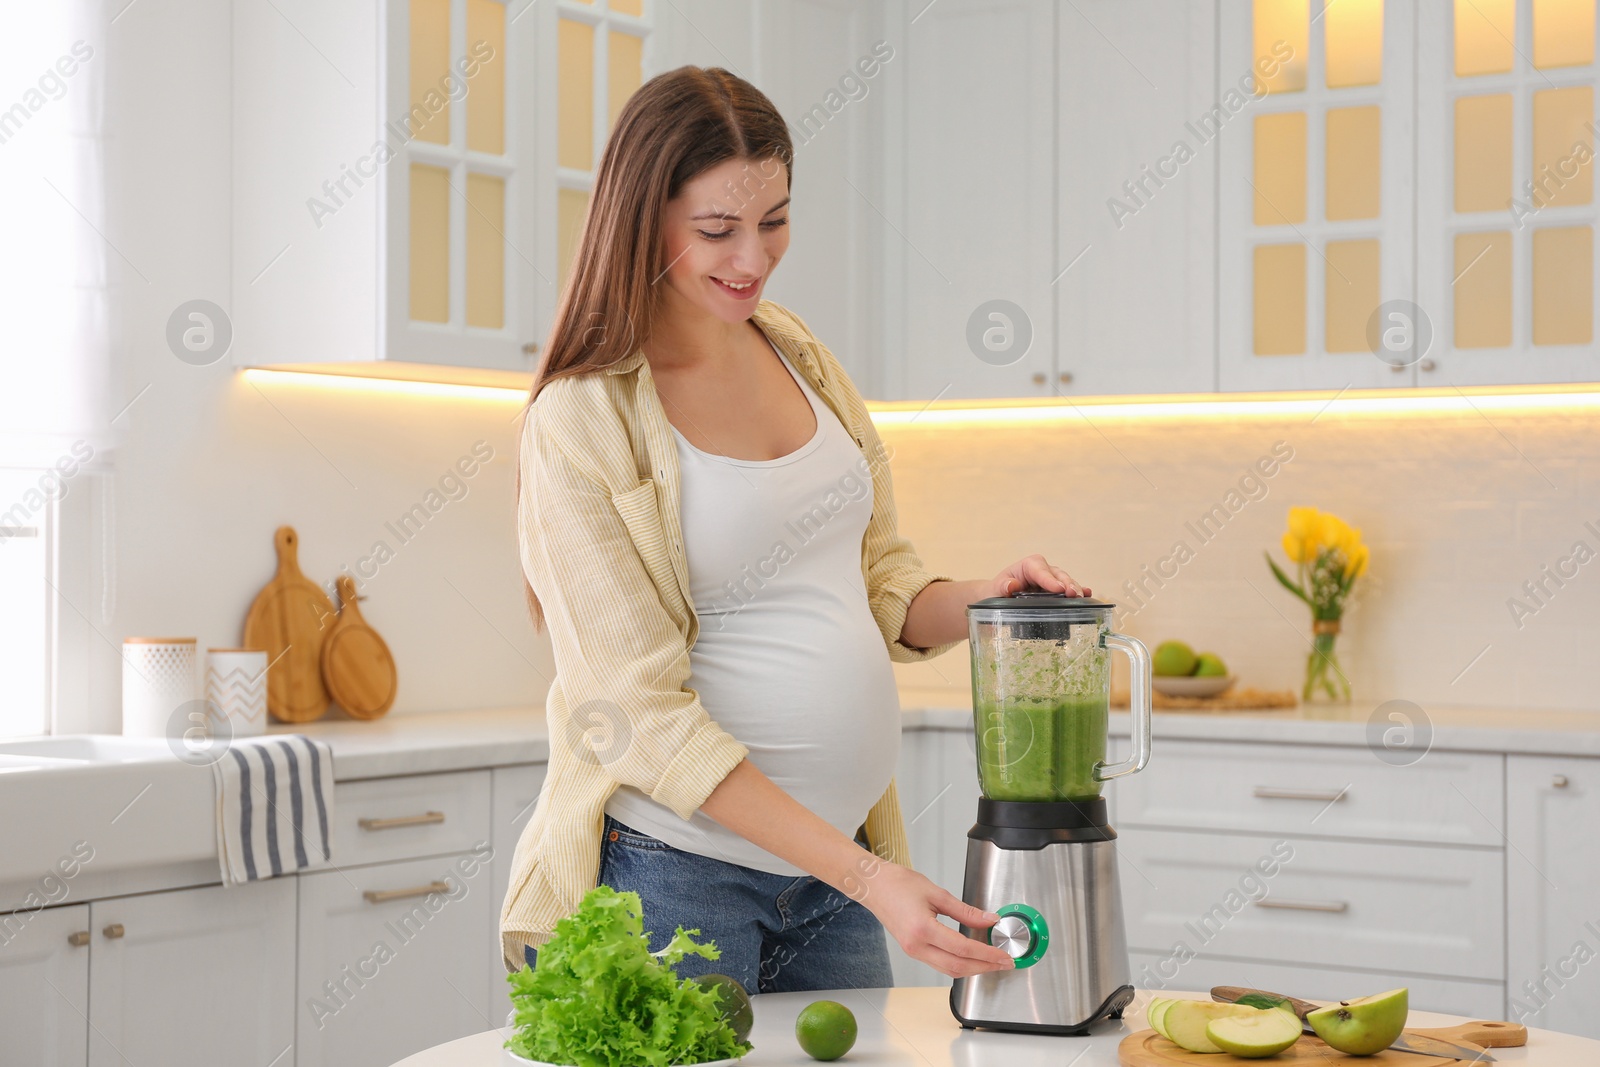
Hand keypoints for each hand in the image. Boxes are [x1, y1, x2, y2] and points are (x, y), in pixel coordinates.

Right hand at [855, 860, 1014, 977]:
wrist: (873, 886)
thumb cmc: (898, 884)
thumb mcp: (937, 893)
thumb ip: (966, 910)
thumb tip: (988, 920)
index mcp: (923, 929)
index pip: (963, 948)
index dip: (987, 954)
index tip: (1004, 955)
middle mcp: (917, 946)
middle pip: (958, 967)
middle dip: (985, 967)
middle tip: (1005, 963)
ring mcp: (914, 951)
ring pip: (949, 970)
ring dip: (974, 969)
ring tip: (992, 962)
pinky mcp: (913, 951)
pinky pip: (940, 965)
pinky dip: (960, 964)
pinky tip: (972, 957)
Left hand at [989, 553, 1090, 597]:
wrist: (999, 598)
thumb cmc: (997, 592)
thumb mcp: (995, 590)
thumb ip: (1002, 587)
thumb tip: (1012, 585)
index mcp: (1028, 566)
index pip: (1040, 570)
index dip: (1050, 580)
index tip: (1058, 589)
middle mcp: (1043, 570)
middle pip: (1058, 575)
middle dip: (1067, 584)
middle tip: (1074, 595)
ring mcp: (1051, 580)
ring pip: (1066, 581)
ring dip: (1075, 588)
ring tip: (1082, 597)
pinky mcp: (1056, 590)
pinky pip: (1069, 589)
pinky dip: (1079, 591)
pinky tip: (1088, 594)